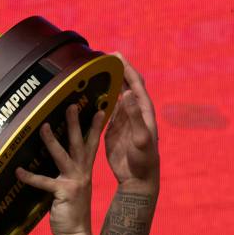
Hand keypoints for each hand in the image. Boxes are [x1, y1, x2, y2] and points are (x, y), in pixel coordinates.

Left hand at [15, 100, 109, 234]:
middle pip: (79, 144)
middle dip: (76, 124)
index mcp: (85, 172)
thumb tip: (61, 164)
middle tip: (73, 106)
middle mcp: (82, 174)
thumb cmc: (74, 213)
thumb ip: (70, 175)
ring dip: (52, 140)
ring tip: (43, 126)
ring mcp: (73, 182)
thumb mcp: (76, 189)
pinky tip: (18, 170)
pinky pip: (43, 182)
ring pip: (62, 156)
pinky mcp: (62, 193)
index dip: (96, 128)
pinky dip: (30, 176)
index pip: (92, 145)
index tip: (101, 110)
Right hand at [103, 62, 158, 192]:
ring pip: (114, 96)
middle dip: (116, 71)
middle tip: (102, 58)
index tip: (116, 56)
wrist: (137, 178)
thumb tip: (126, 93)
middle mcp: (134, 112)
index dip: (127, 68)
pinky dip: (99, 100)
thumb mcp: (141, 138)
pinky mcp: (113, 129)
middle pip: (125, 85)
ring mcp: (123, 119)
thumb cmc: (144, 160)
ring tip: (94, 71)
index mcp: (144, 111)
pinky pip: (106, 109)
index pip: (135, 84)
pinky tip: (89, 93)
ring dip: (106, 83)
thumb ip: (134, 116)